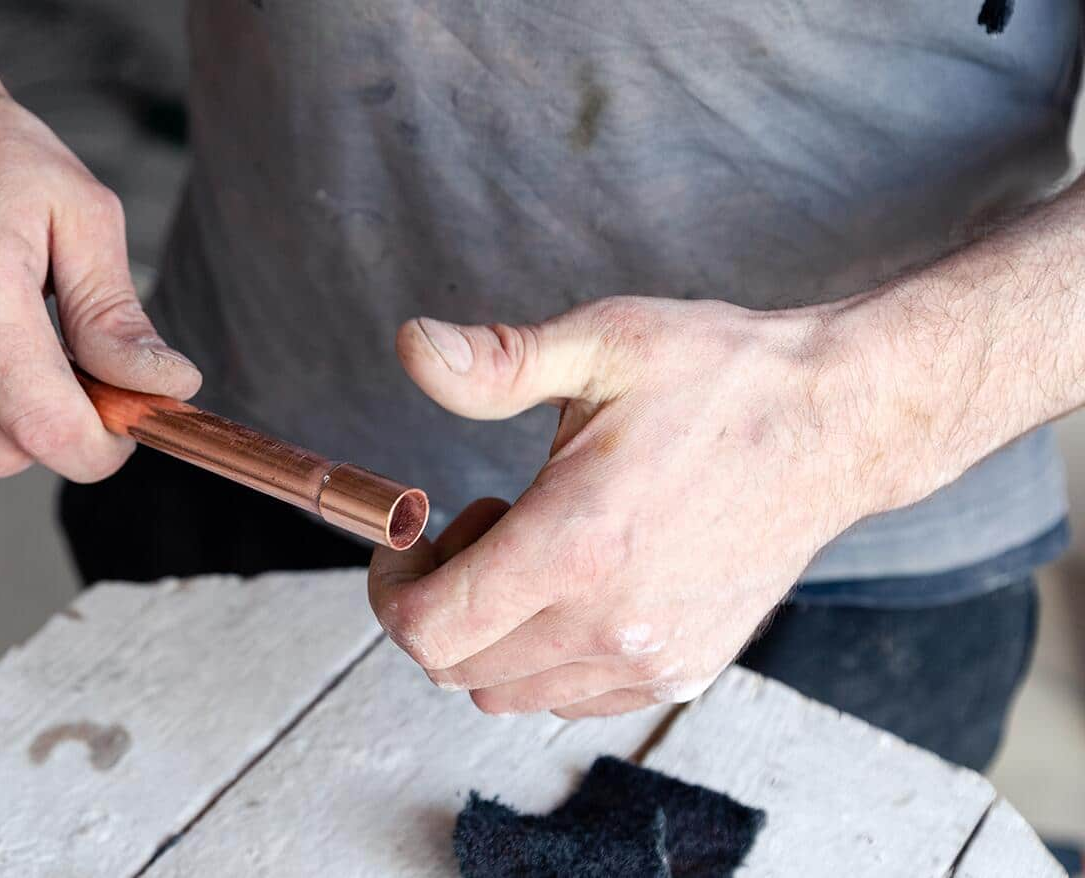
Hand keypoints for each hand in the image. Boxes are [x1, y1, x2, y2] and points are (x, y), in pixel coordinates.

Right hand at [0, 73, 198, 480]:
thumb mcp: (83, 217)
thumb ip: (119, 318)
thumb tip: (167, 388)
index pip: (44, 427)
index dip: (97, 450)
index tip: (121, 432)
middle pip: (0, 453)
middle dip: (51, 432)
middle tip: (72, 378)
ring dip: (0, 424)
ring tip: (11, 351)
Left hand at [370, 297, 892, 717]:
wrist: (837, 422)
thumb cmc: (722, 377)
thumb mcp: (604, 344)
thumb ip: (497, 360)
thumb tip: (411, 345)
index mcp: (573, 546)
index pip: (426, 629)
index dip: (391, 586)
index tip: (414, 534)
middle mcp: (608, 623)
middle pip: (456, 665)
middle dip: (438, 598)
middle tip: (484, 519)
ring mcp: (650, 658)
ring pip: (507, 691)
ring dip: (491, 630)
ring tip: (537, 547)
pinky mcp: (683, 669)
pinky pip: (570, 698)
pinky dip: (544, 656)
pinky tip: (579, 581)